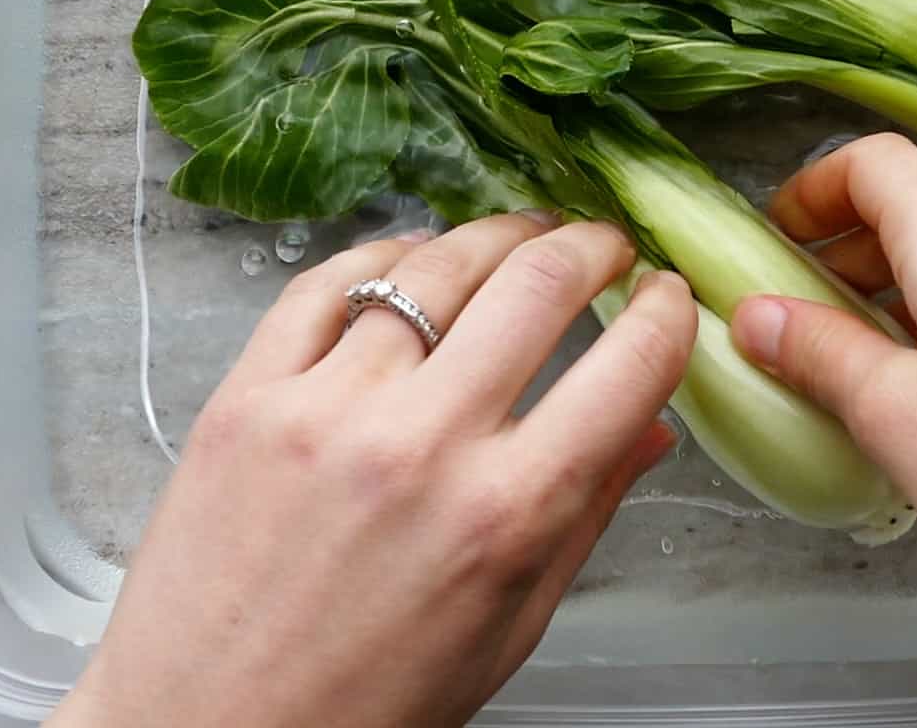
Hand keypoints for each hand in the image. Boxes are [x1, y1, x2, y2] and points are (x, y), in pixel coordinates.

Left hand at [52, 213, 693, 727]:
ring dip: (497, 235)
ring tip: (519, 236)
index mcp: (506, 515)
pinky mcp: (248, 397)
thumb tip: (651, 430)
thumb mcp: (507, 630)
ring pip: (435, 265)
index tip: (668, 296)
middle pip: (537, 283)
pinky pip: (326, 282)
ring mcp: (326, 410)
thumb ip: (584, 516)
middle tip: (604, 244)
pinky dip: (383, 253)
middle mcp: (422, 446)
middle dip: (592, 245)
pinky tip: (412, 259)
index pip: (627, 368)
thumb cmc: (363, 704)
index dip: (667, 313)